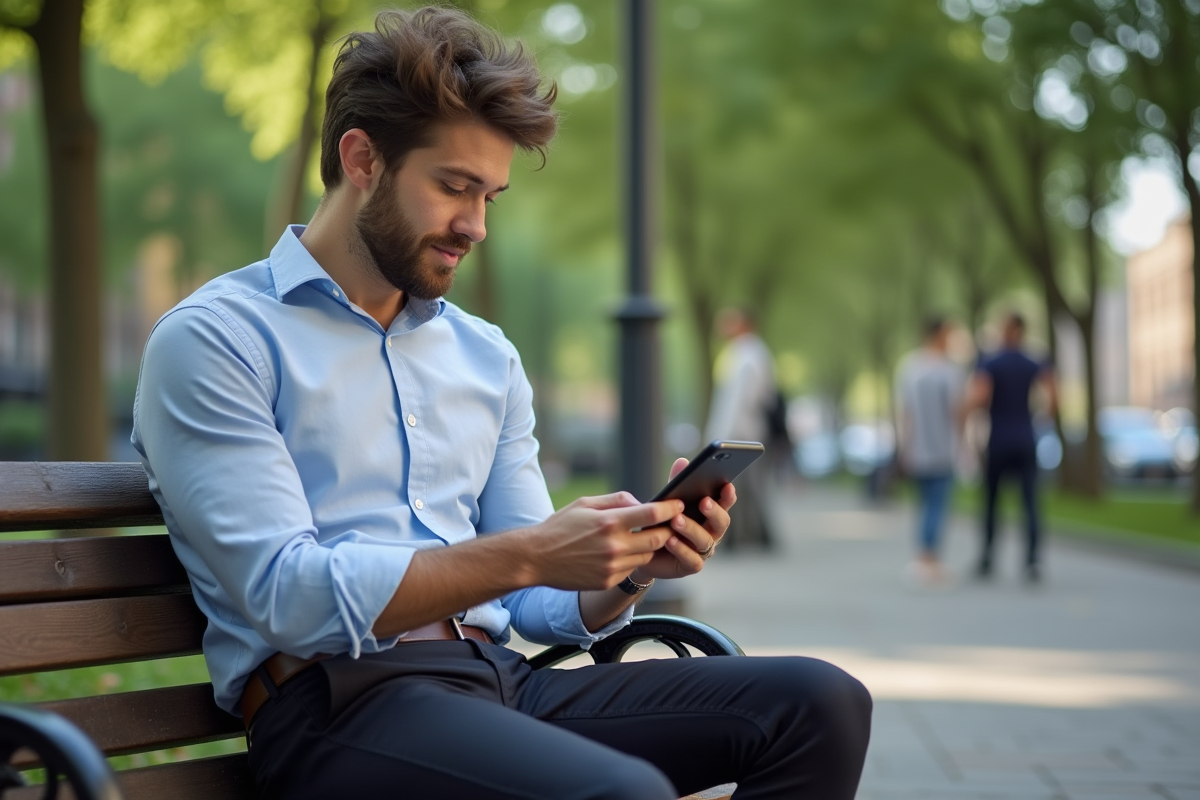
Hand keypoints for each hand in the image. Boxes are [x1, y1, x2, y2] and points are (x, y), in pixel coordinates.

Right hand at [525, 492, 682, 590]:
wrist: (536, 558)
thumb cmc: (560, 526)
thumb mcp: (586, 503)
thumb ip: (617, 500)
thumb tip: (641, 503)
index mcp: (609, 522)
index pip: (653, 514)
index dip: (670, 509)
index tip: (679, 505)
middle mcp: (614, 546)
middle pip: (658, 539)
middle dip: (666, 530)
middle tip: (669, 524)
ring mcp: (612, 567)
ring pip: (647, 556)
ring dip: (649, 547)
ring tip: (641, 538)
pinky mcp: (608, 581)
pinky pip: (631, 570)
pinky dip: (631, 560)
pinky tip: (620, 554)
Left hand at [630, 458, 734, 580]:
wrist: (644, 550)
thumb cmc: (661, 521)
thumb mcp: (668, 500)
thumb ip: (677, 483)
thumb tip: (682, 462)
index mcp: (709, 513)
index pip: (725, 503)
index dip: (728, 496)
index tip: (727, 485)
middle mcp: (711, 532)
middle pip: (722, 522)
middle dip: (714, 511)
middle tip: (703, 501)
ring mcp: (702, 550)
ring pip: (705, 540)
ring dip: (692, 528)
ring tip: (676, 519)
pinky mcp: (690, 565)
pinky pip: (692, 559)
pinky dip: (682, 549)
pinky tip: (670, 540)